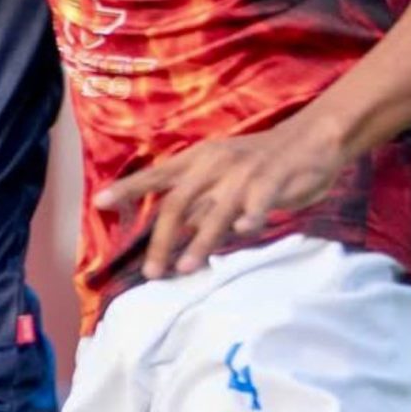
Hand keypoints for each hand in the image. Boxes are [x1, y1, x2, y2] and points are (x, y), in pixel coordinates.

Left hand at [93, 116, 349, 279]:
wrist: (310, 138)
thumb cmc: (260, 162)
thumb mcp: (221, 174)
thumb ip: (198, 201)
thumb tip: (170, 234)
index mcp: (198, 160)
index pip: (156, 175)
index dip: (129, 189)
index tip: (100, 202)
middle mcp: (215, 164)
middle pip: (179, 203)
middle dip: (162, 240)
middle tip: (151, 272)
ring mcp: (244, 173)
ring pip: (215, 210)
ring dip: (199, 241)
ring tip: (185, 268)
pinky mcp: (274, 180)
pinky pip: (259, 201)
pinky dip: (252, 215)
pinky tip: (246, 230)